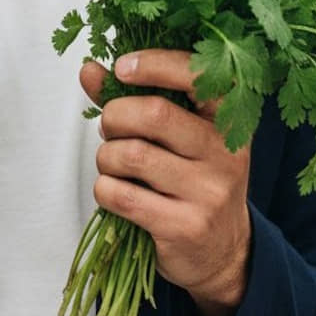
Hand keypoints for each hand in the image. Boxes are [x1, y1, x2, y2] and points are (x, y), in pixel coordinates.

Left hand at [80, 49, 251, 315]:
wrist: (221, 251)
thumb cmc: (190, 180)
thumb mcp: (177, 136)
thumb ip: (132, 98)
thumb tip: (88, 69)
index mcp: (227, 120)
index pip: (197, 75)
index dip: (154, 64)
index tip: (122, 68)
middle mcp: (225, 153)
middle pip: (154, 114)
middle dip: (114, 116)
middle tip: (110, 129)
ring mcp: (209, 193)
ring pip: (131, 155)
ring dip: (106, 157)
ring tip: (113, 164)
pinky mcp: (185, 227)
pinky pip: (121, 196)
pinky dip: (104, 189)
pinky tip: (114, 192)